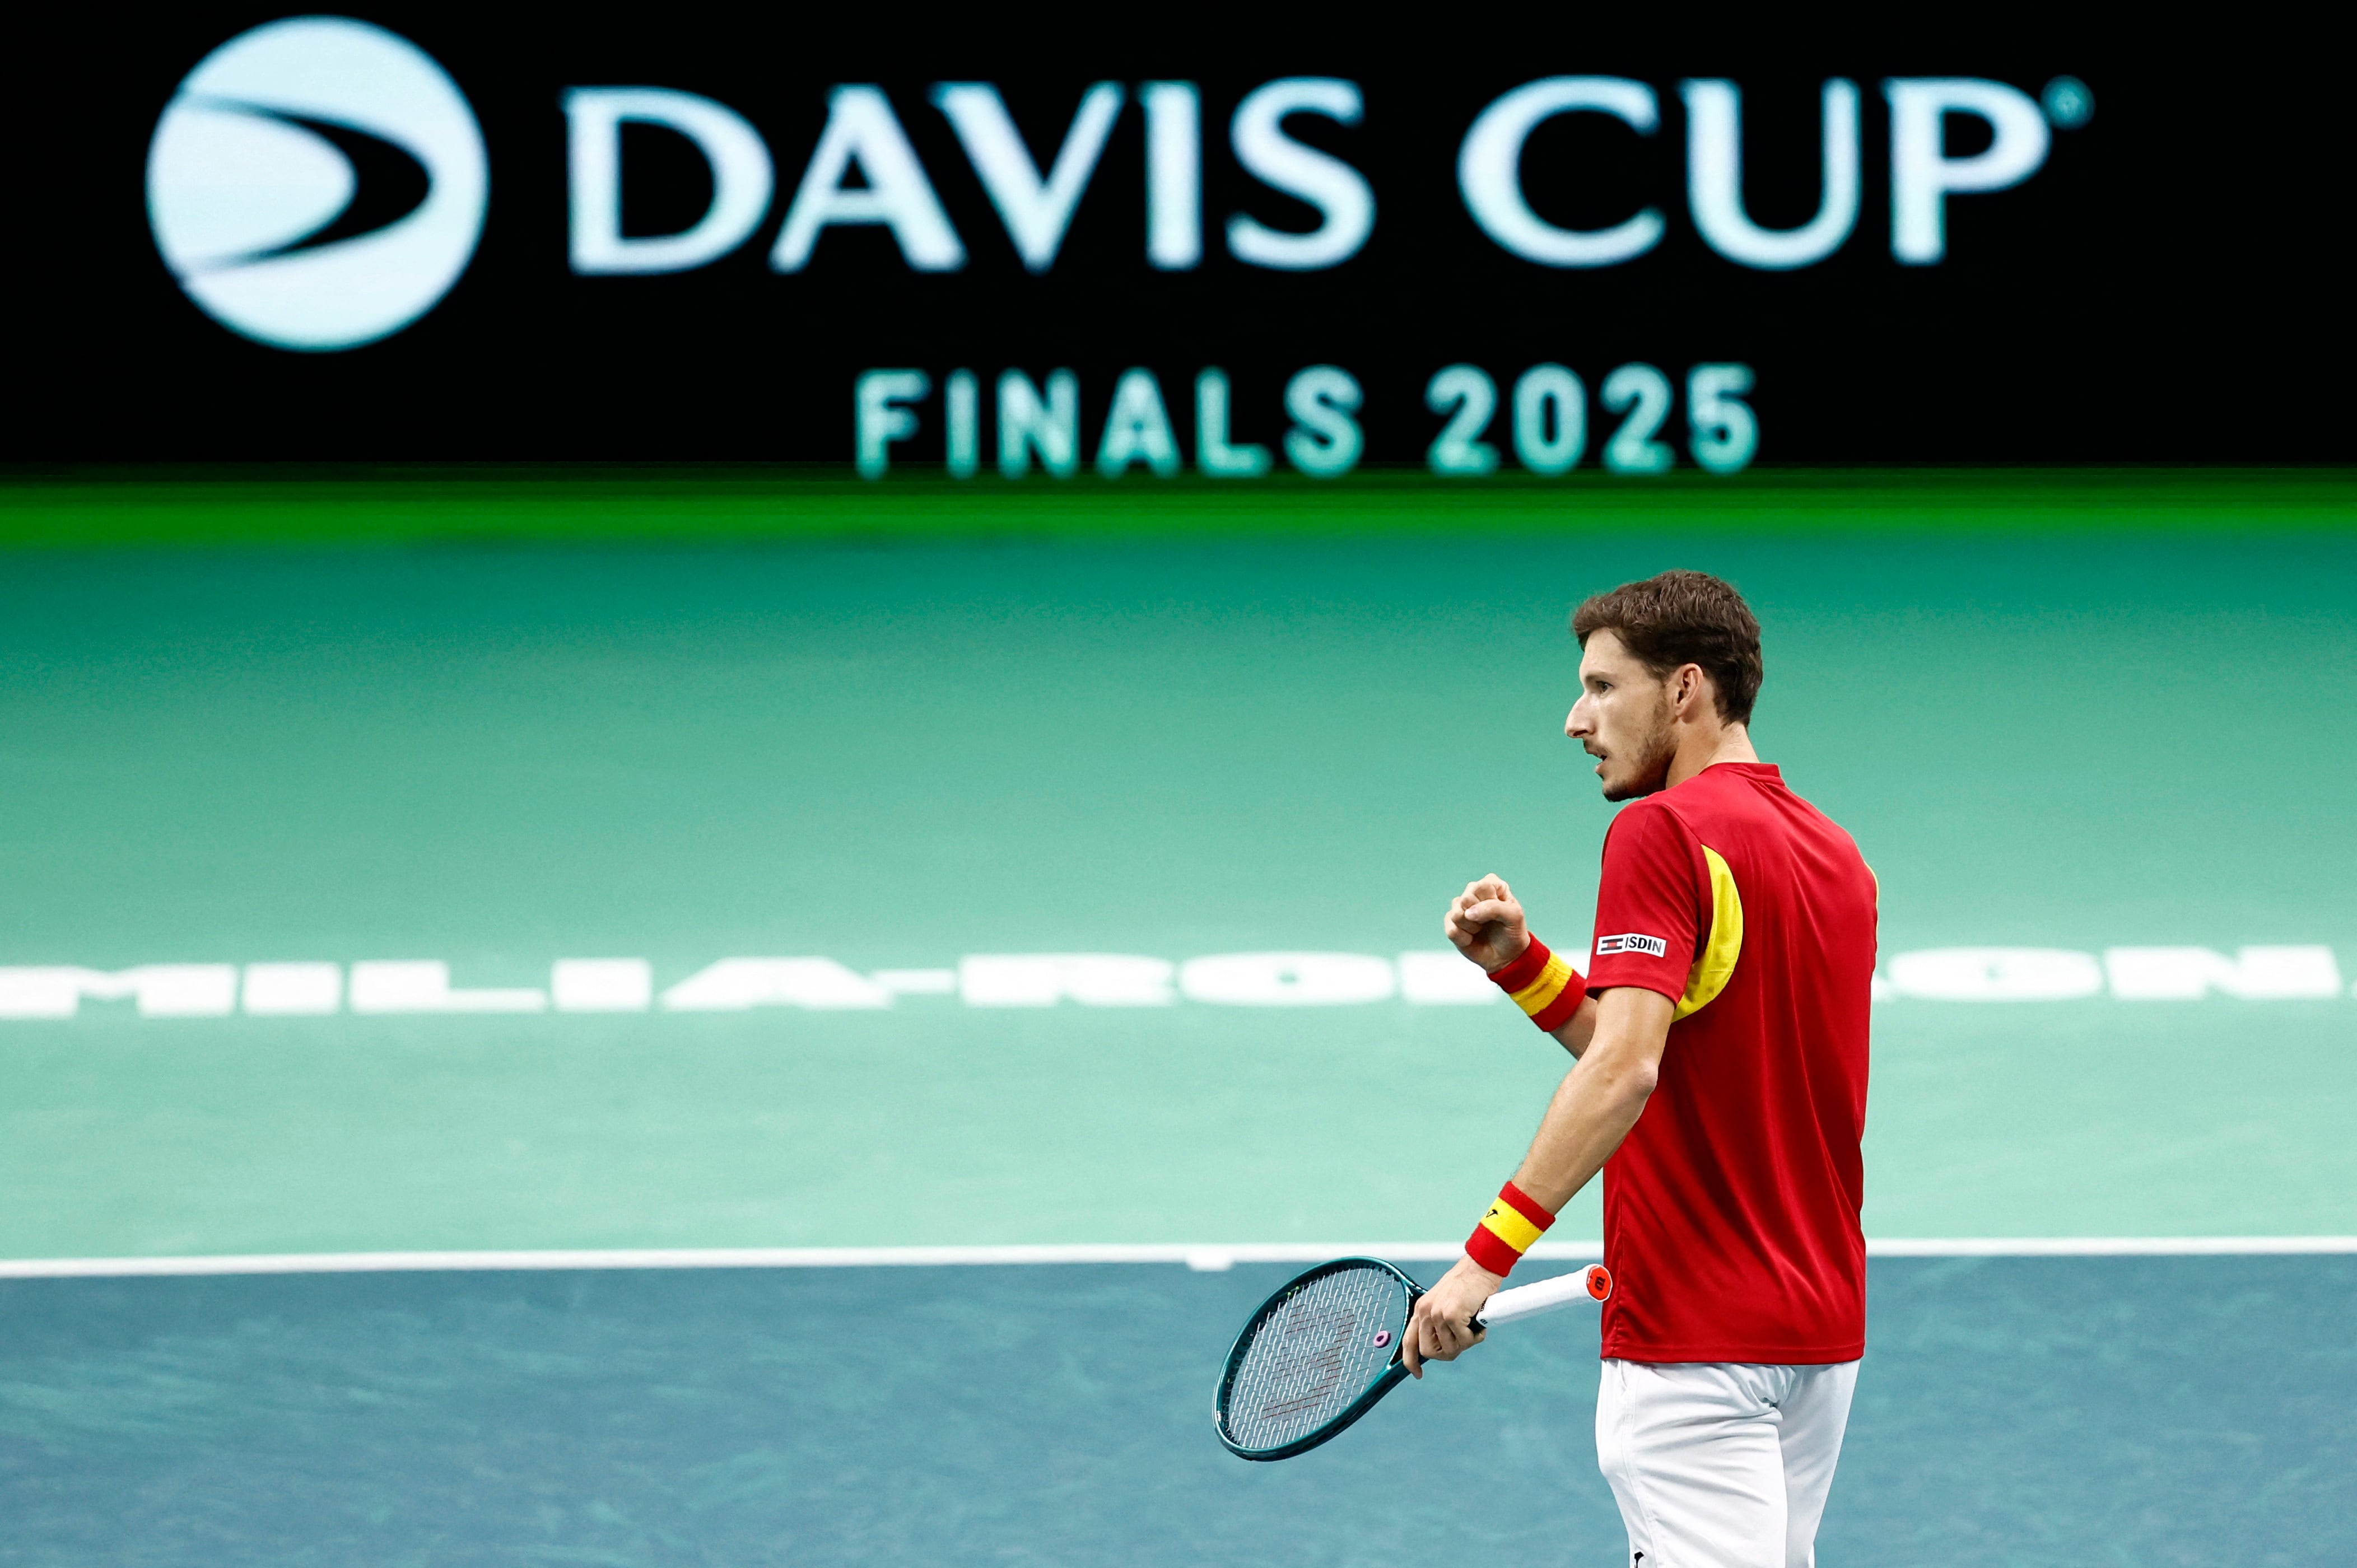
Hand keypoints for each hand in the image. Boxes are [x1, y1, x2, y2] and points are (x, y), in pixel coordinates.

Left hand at [1401, 1256, 1498, 1376]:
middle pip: (1429, 1352)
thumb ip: (1440, 1323)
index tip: (1417, 1374)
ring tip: (1474, 1327)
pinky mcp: (1452, 1315)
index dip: (1411, 1361)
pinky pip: (1464, 1341)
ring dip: (1465, 1343)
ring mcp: (1437, 1313)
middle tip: (1463, 1341)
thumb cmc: (1468, 1286)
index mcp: (1421, 1309)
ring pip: (1449, 1349)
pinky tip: (1479, 1324)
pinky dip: (1475, 1337)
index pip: (1408, 1341)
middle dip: (1447, 1353)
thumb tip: (1444, 1349)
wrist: (1480, 1267)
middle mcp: (1425, 1311)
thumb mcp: (1447, 1303)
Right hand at [1444, 874, 1529, 973]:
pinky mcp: (1452, 923)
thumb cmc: (1512, 932)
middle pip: (1465, 900)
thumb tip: (1467, 913)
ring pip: (1456, 915)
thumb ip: (1494, 908)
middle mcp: (1473, 892)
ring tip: (1481, 930)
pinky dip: (1464, 938)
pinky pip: (1451, 930)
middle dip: (1479, 917)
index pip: (1481, 887)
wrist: (1506, 956)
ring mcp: (1461, 908)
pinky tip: (1472, 938)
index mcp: (1491, 885)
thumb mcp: (1514, 916)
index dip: (1488, 903)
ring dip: (1471, 928)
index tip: (1499, 913)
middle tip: (1489, 923)